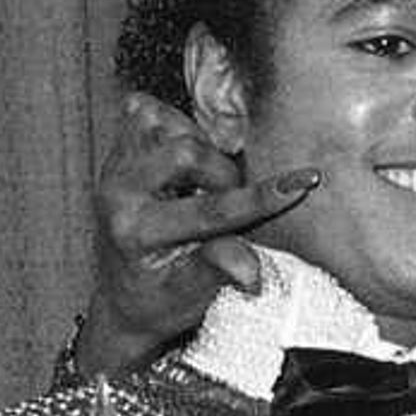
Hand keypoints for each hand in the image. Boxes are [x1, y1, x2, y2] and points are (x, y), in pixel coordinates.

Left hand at [85, 90, 315, 368]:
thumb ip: (218, 270)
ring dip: (199, 147)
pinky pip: (149, 114)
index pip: (208, 210)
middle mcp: (116, 193)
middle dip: (222, 172)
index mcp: (135, 232)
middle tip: (229, 197)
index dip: (261, 198)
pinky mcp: (115, 150)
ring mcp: (112, 167)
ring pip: (169, 124)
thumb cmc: (160, 301)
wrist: (121, 297)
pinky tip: (183, 162)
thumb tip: (252, 270)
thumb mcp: (191, 297)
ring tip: (203, 181)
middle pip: (186, 151)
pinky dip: (175, 128)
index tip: (303, 183)